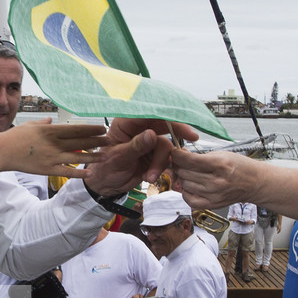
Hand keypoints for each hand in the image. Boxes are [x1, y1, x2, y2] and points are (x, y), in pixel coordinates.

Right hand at [2, 121, 106, 177]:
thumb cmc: (16, 137)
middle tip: (109, 141)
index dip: (91, 129)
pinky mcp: (47, 169)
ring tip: (105, 156)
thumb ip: (44, 123)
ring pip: (77, 157)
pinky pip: (66, 171)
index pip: (76, 129)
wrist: (2, 151)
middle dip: (97, 142)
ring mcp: (51, 157)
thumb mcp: (31, 125)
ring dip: (92, 157)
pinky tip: (89, 173)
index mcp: (50, 130)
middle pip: (80, 142)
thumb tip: (52, 121)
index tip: (102, 128)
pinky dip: (78, 172)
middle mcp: (53, 143)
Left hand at [85, 118, 200, 194]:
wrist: (107, 185)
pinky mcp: (154, 154)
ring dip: (160, 163)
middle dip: (178, 132)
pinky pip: (166, 158)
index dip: (167, 114)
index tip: (181, 120)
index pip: (149, 112)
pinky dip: (161, 169)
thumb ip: (136, 146)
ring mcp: (149, 141)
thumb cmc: (105, 168)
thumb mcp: (118, 158)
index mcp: (127, 122)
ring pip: (166, 146)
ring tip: (149, 176)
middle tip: (192, 137)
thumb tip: (151, 135)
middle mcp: (140, 128)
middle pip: (164, 124)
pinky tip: (149, 177)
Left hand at [169, 149, 263, 209]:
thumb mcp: (222, 154)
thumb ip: (200, 156)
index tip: (175, 152)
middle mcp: (216, 181)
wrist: (254, 183)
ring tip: (190, 173)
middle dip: (179, 165)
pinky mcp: (212, 205)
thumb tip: (180, 156)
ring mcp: (213, 195)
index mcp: (219, 165)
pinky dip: (186, 192)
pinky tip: (192, 186)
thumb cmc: (240, 167)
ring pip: (184, 185)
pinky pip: (189, 200)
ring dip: (183, 178)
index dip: (177, 155)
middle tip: (182, 162)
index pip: (188, 160)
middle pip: (184, 172)